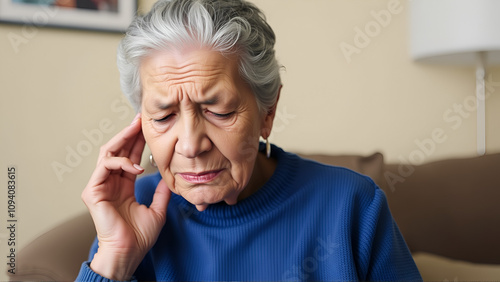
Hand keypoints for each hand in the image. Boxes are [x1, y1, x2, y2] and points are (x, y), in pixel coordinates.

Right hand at [81, 113, 170, 279]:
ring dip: (123, 139)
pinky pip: (105, 167)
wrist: (128, 252)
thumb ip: (162, 192)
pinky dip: (121, 162)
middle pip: (118, 150)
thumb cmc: (139, 237)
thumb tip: (171, 178)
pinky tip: (136, 167)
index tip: (147, 127)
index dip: (138, 141)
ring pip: (108, 153)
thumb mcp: (157, 209)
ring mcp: (100, 186)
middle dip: (129, 133)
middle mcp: (110, 183)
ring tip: (136, 128)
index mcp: (123, 186)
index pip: (130, 157)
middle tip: (140, 118)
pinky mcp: (93, 191)